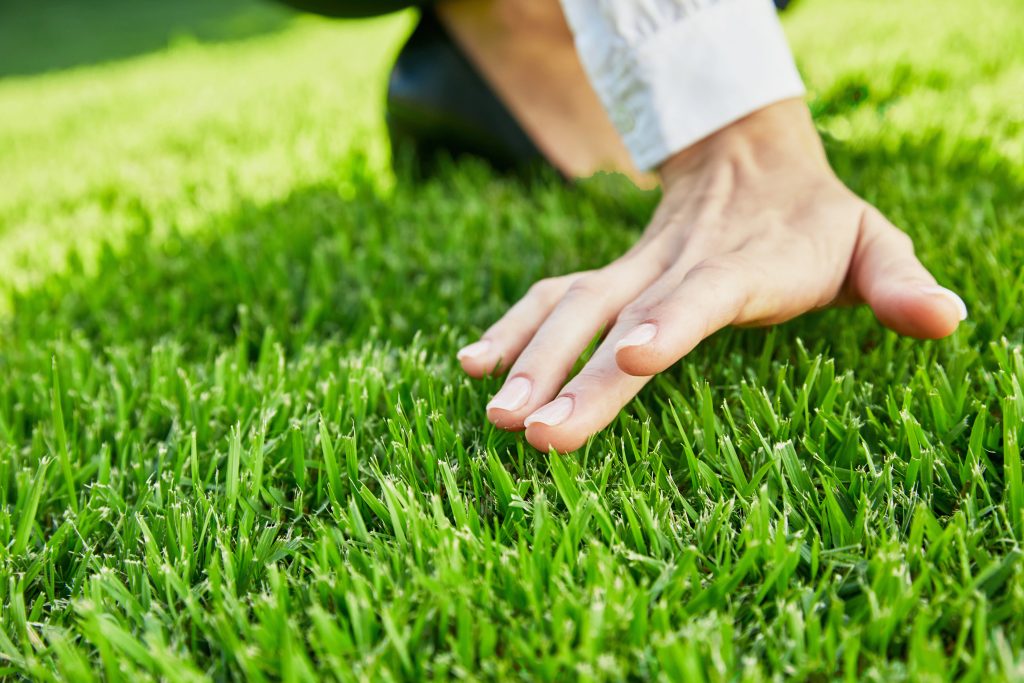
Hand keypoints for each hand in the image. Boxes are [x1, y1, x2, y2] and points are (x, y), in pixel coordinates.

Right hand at [457, 99, 966, 452]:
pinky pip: (550, 298)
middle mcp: (672, 268)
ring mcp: (631, 271)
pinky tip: (473, 366)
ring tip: (495, 414)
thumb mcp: (872, 241)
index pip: (699, 295)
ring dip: (528, 358)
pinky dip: (510, 328)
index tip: (630, 358)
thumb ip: (899, 280)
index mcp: (741, 264)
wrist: (749, 158)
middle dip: (571, 373)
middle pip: (613, 315)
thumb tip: (948, 320)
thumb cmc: (814, 220)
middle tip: (532, 432)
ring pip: (568, 308)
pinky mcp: (607, 278)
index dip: (666, 323)